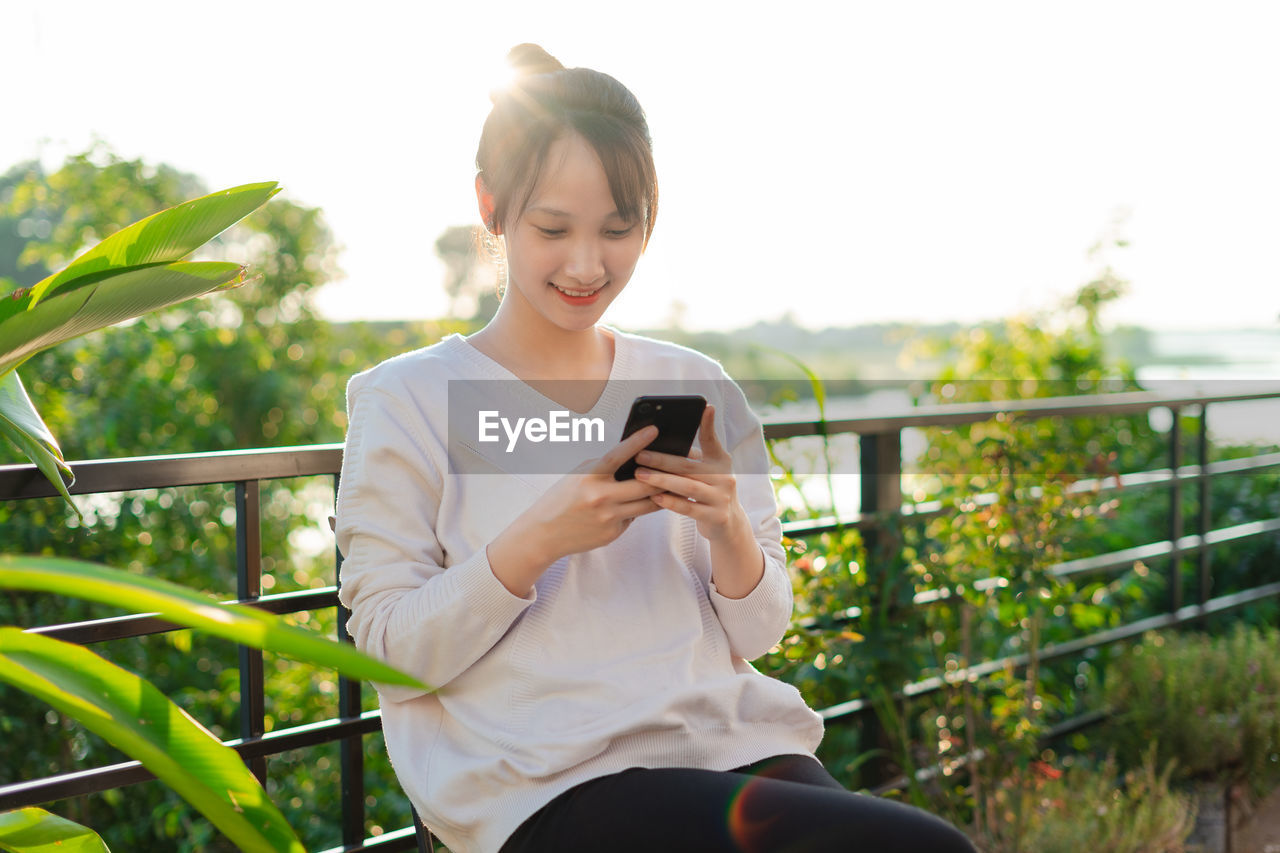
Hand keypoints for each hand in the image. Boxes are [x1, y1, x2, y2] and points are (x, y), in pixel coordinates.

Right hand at [487, 425, 664, 595]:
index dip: (638, 441)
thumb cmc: (561, 500)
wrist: (544, 534)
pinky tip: (640, 504)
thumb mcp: (578, 476)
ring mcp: (608, 517)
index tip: (654, 430)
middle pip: (644, 483)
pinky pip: (633, 518)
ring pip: (647, 504)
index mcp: (589, 477)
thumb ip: (604, 468)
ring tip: (672, 485)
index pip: (618, 455)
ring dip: (660, 494)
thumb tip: (633, 460)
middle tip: (679, 465)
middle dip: (664, 475)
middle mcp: (601, 497)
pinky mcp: (612, 533)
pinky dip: (637, 510)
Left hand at [632, 405, 751, 544]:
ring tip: (640, 475)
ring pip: (688, 487)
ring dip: (662, 480)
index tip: (705, 407)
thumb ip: (691, 459)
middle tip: (639, 455)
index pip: (713, 441)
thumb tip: (660, 443)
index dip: (709, 424)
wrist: (728, 524)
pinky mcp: (716, 516)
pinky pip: (689, 508)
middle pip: (689, 466)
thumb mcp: (707, 472)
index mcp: (721, 462)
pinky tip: (654, 497)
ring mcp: (722, 498)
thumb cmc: (708, 491)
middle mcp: (725, 478)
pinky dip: (671, 502)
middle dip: (662, 460)